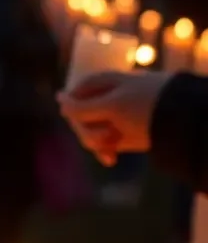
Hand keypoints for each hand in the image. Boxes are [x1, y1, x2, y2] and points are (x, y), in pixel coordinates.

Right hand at [57, 70, 171, 165]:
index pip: (74, 96)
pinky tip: (110, 160)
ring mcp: (115, 117)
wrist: (183, 122)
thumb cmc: (146, 107)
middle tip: (99, 142)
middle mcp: (106, 98)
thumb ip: (81, 106)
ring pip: (90, 131)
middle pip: (80, 116)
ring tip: (110, 151)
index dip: (73, 112)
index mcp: (103, 83)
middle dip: (86, 131)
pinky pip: (104, 143)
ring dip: (96, 142)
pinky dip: (105, 150)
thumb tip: (58, 100)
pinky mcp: (124, 135)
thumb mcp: (111, 106)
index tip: (78, 123)